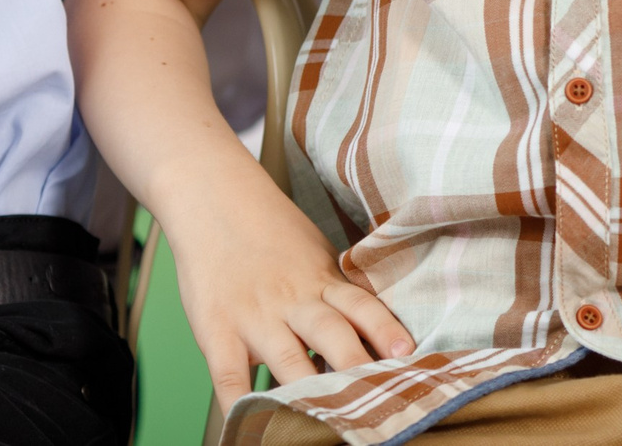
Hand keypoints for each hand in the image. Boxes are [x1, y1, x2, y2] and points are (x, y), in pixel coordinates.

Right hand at [164, 160, 415, 408]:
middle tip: (381, 392)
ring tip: (332, 416)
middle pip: (332, 333)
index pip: (361, 306)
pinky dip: (239, 403)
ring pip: (288, 359)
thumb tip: (369, 335)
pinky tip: (249, 424)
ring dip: (311, 389)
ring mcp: (254, 317)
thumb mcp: (313, 254)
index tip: (409, 354)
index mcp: (321, 280)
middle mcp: (293, 300)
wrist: (212, 198)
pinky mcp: (217, 331)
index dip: (386, 329)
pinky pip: (230, 374)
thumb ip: (336, 293)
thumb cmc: (268, 231)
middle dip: (357, 365)